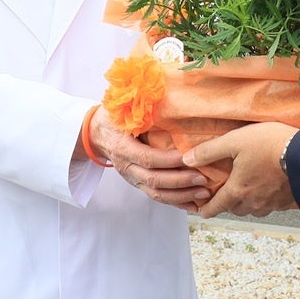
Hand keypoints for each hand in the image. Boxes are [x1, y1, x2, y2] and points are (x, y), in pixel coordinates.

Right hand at [87, 108, 212, 210]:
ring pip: (157, 193)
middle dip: (180, 181)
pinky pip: (157, 198)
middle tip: (202, 178)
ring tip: (203, 194)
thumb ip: (138, 107)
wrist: (96, 135)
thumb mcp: (120, 109)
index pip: (147, 158)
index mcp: (122, 147)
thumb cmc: (113, 118)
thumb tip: (160, 93)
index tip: (187, 157)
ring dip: (182, 195)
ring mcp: (133, 178)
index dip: (167, 160)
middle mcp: (127, 167)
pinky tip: (193, 206)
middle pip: (154, 179)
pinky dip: (176, 203)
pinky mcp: (139, 184)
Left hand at [185, 123, 296, 217]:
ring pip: (254, 210)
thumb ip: (209, 151)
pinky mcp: (289, 201)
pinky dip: (267, 200)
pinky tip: (270, 189)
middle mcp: (253, 202)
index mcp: (237, 190)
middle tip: (225, 194)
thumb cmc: (270, 145)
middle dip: (228, 203)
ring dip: (248, 203)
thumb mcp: (235, 141)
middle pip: (235, 209)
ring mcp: (272, 204)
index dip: (206, 209)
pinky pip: (273, 206)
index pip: (216, 206)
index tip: (201, 211)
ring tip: (248, 191)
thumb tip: (187, 159)